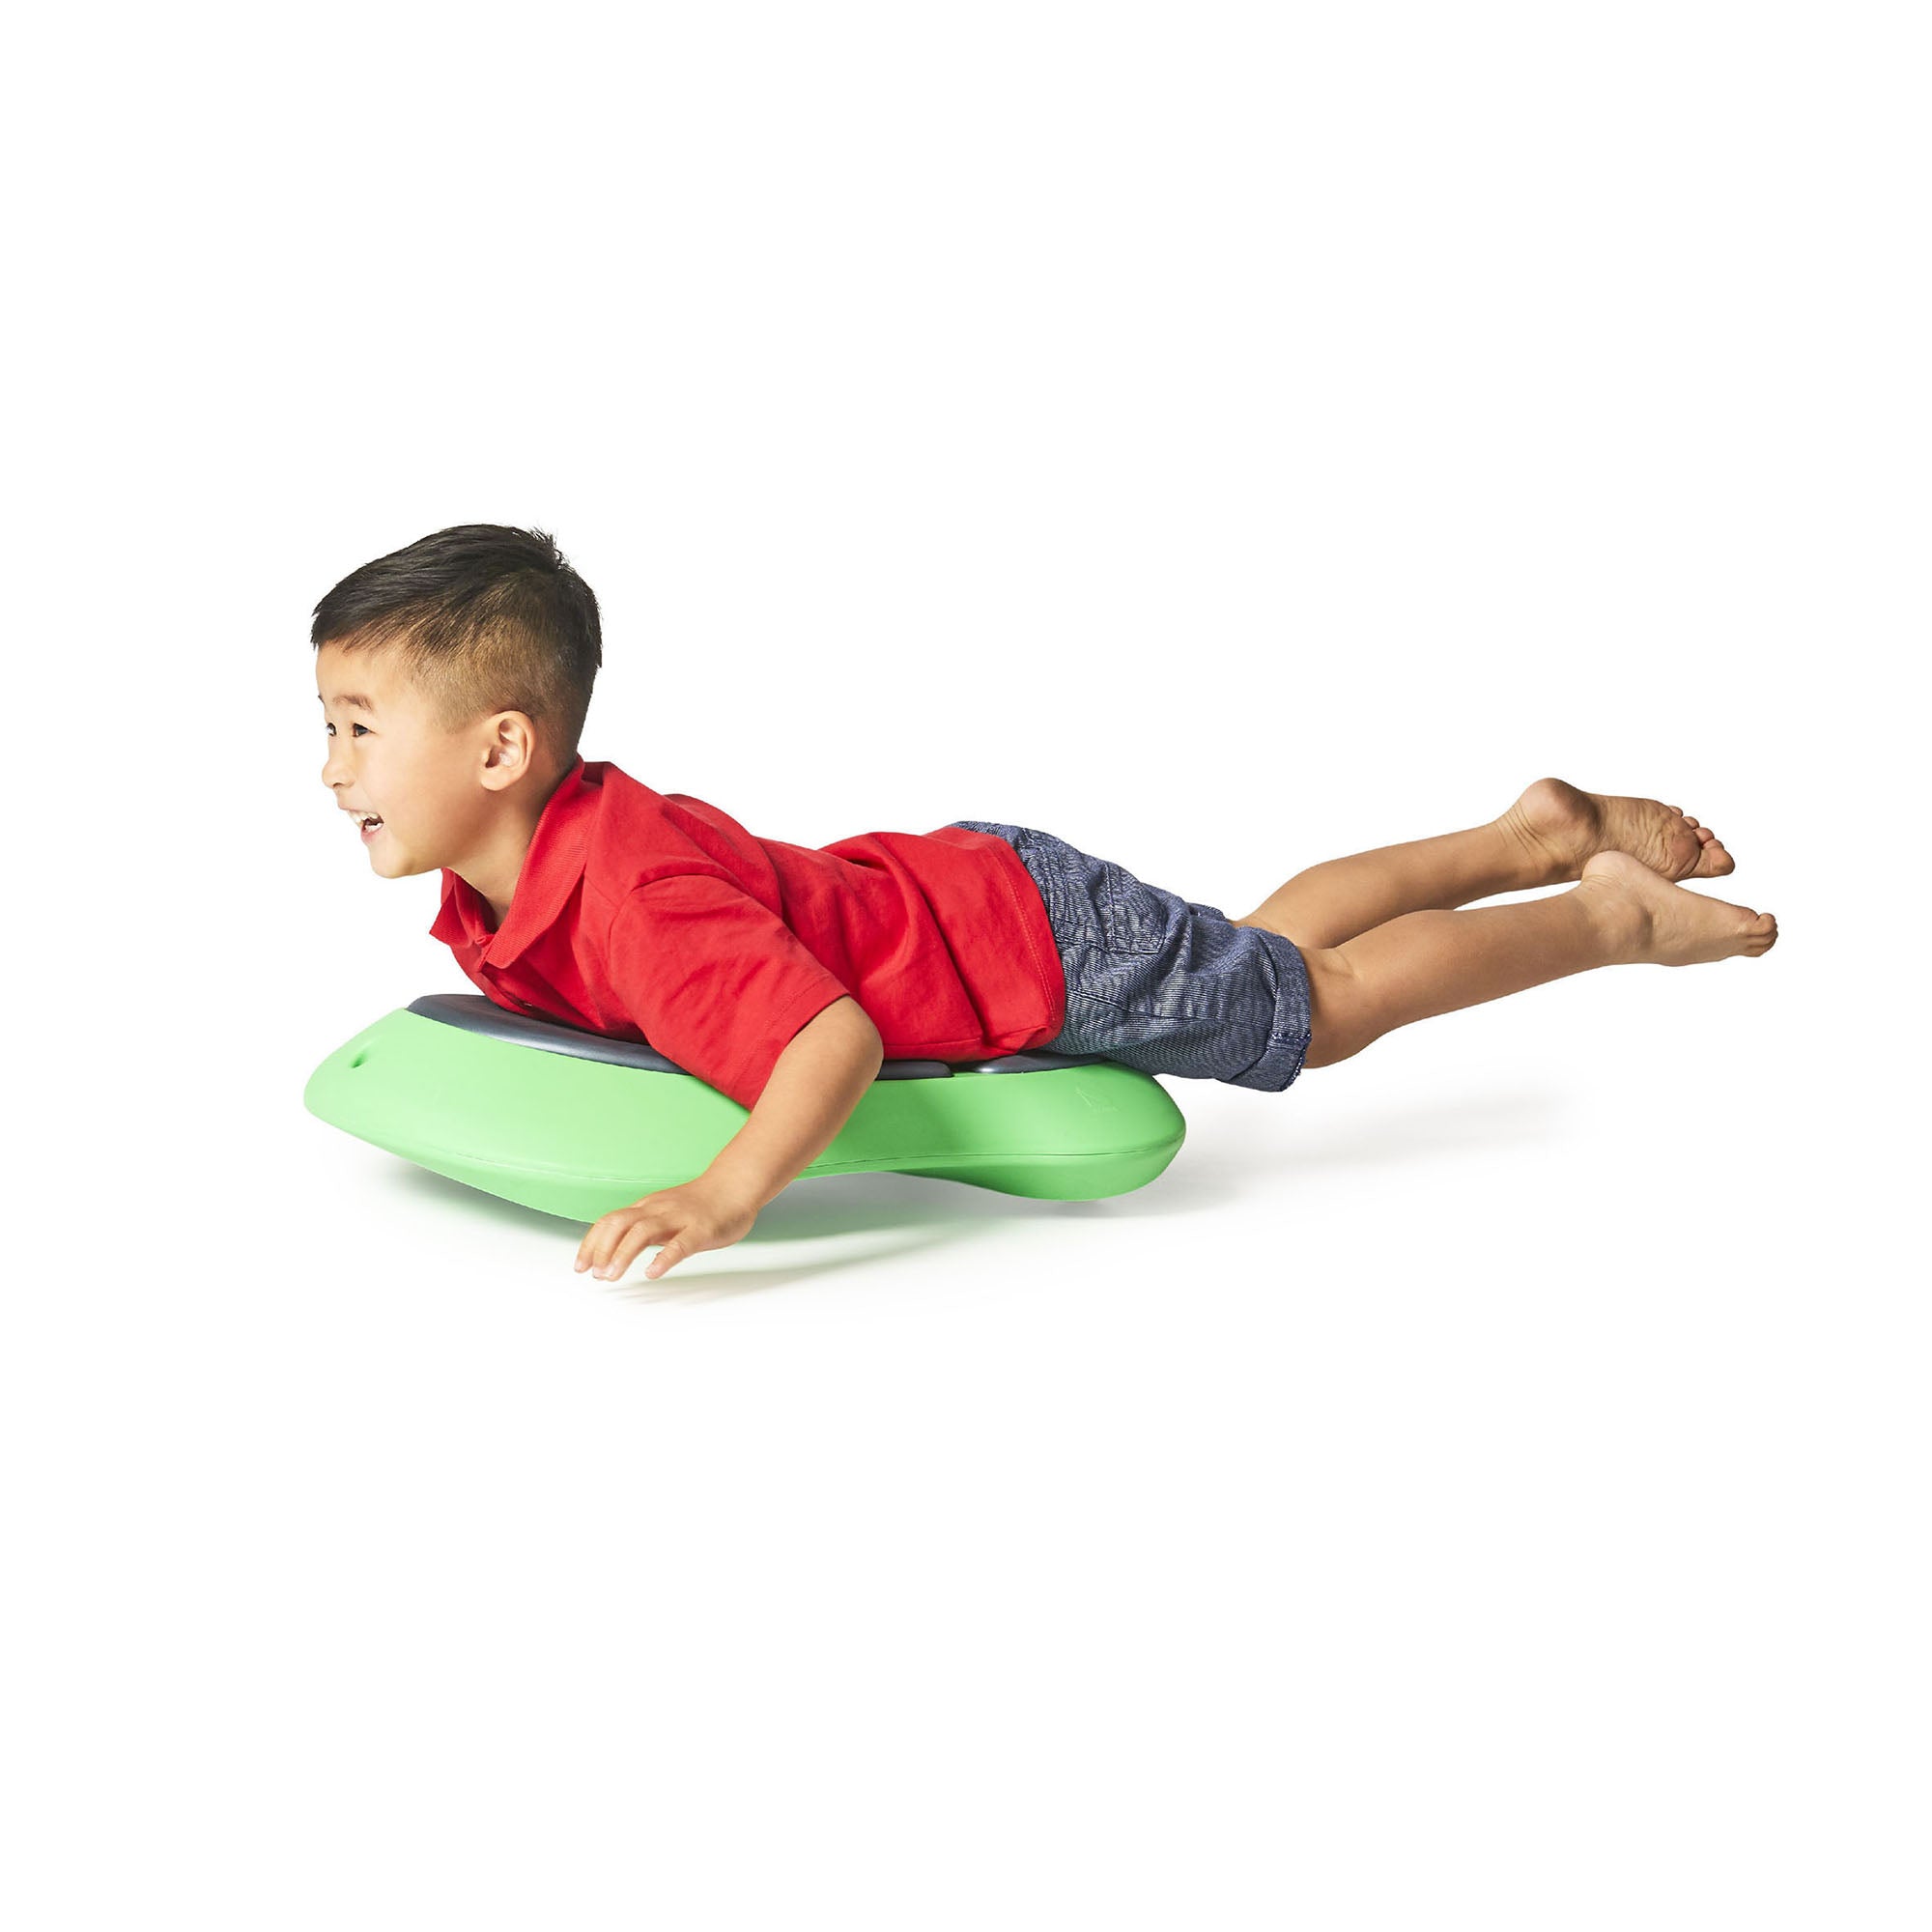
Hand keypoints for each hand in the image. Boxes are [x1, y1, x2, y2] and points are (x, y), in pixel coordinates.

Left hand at [574, 1178, 760, 1282]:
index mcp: (647, 1208)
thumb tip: (615, 1249)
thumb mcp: (663, 1213)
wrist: (736, 1185)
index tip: (580, 1266)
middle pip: (619, 1223)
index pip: (610, 1222)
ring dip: (622, 1254)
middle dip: (601, 1249)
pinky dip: (663, 1258)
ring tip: (611, 1276)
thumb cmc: (701, 1204)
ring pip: (643, 1232)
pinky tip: (652, 1273)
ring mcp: (679, 1218)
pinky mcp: (701, 1229)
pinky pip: (680, 1244)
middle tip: (595, 1275)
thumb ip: (642, 1228)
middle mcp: (658, 1210)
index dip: (591, 1244)